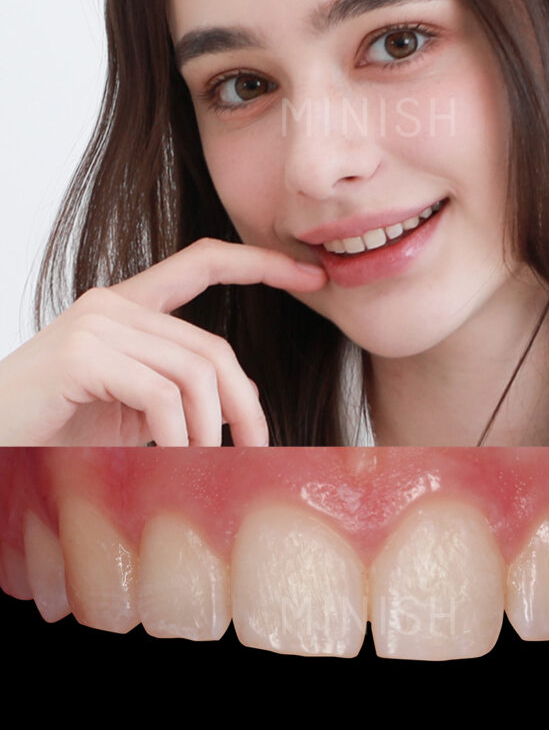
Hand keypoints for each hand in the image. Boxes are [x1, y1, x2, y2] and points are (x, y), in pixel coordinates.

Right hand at [0, 239, 326, 445]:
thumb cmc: (55, 430)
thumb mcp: (131, 409)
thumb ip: (178, 391)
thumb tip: (245, 399)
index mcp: (130, 307)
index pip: (205, 262)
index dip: (262, 263)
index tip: (312, 275)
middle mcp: (114, 303)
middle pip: (212, 345)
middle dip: (245, 403)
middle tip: (257, 449)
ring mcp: (96, 323)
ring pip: (194, 371)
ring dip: (210, 430)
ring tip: (205, 468)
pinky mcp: (81, 353)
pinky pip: (160, 394)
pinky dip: (178, 437)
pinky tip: (174, 464)